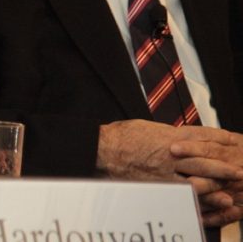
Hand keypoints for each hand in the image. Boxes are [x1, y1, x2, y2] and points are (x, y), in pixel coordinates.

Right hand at [98, 120, 242, 226]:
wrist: (103, 149)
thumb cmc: (122, 136)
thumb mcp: (148, 127)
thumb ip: (167, 133)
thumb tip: (181, 136)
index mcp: (169, 136)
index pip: (201, 136)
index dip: (219, 139)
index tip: (233, 141)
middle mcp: (171, 154)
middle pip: (204, 160)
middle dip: (223, 167)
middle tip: (240, 171)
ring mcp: (165, 171)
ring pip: (196, 179)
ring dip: (215, 186)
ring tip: (230, 192)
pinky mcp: (158, 185)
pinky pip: (181, 194)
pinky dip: (196, 200)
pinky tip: (205, 205)